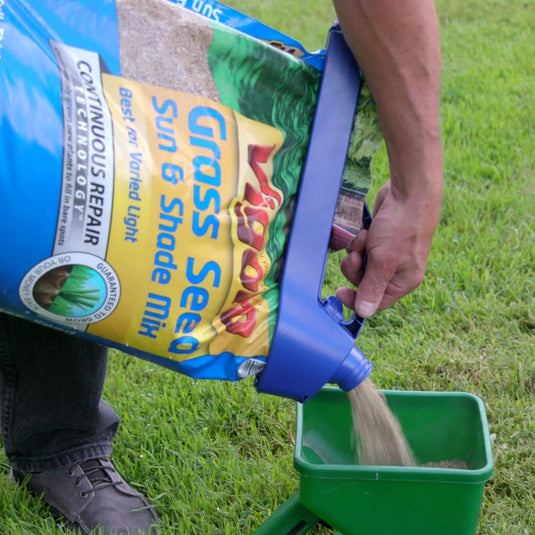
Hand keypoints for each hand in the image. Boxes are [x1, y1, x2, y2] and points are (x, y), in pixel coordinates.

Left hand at [335, 180, 441, 317]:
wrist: (409, 191)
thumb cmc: (401, 228)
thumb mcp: (384, 262)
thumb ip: (372, 288)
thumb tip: (364, 313)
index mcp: (403, 281)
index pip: (376, 302)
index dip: (356, 299)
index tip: (339, 292)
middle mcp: (397, 269)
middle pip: (364, 281)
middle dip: (355, 268)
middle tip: (355, 255)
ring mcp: (388, 252)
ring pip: (360, 262)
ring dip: (356, 250)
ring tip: (364, 238)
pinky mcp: (380, 238)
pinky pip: (361, 246)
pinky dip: (359, 239)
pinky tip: (365, 229)